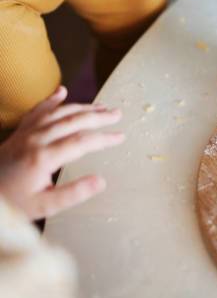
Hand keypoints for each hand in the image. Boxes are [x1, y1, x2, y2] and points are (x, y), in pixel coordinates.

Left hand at [0, 86, 124, 218]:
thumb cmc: (13, 202)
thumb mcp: (45, 206)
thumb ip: (73, 193)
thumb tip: (101, 181)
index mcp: (43, 157)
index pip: (81, 142)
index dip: (104, 138)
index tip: (120, 136)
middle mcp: (35, 139)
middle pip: (72, 120)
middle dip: (98, 116)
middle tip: (117, 113)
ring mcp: (26, 133)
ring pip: (58, 112)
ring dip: (82, 107)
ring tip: (101, 106)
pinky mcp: (20, 132)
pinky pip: (38, 111)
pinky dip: (51, 100)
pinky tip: (62, 91)